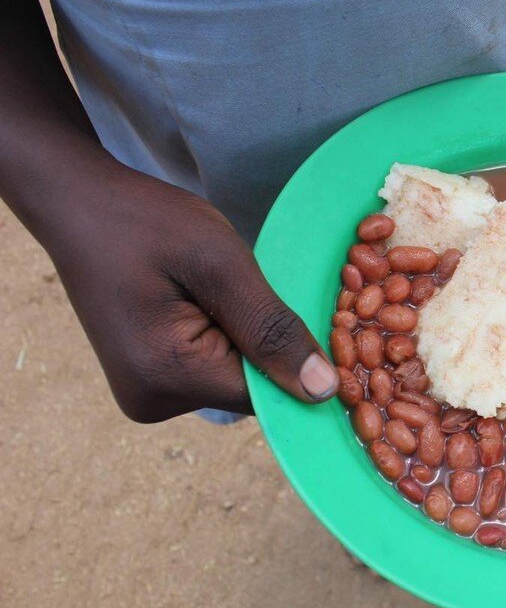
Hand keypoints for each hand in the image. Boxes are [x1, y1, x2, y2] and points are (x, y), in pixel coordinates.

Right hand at [49, 166, 337, 421]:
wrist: (78, 204)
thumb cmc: (147, 222)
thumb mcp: (221, 264)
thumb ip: (272, 330)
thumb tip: (324, 393)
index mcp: (169, 377)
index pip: (270, 397)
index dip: (303, 361)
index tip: (319, 318)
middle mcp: (154, 402)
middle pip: (252, 391)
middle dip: (271, 345)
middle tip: (257, 285)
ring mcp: (147, 395)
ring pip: (235, 379)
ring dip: (249, 339)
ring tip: (225, 288)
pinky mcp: (149, 378)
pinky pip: (212, 368)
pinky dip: (228, 337)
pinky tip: (215, 300)